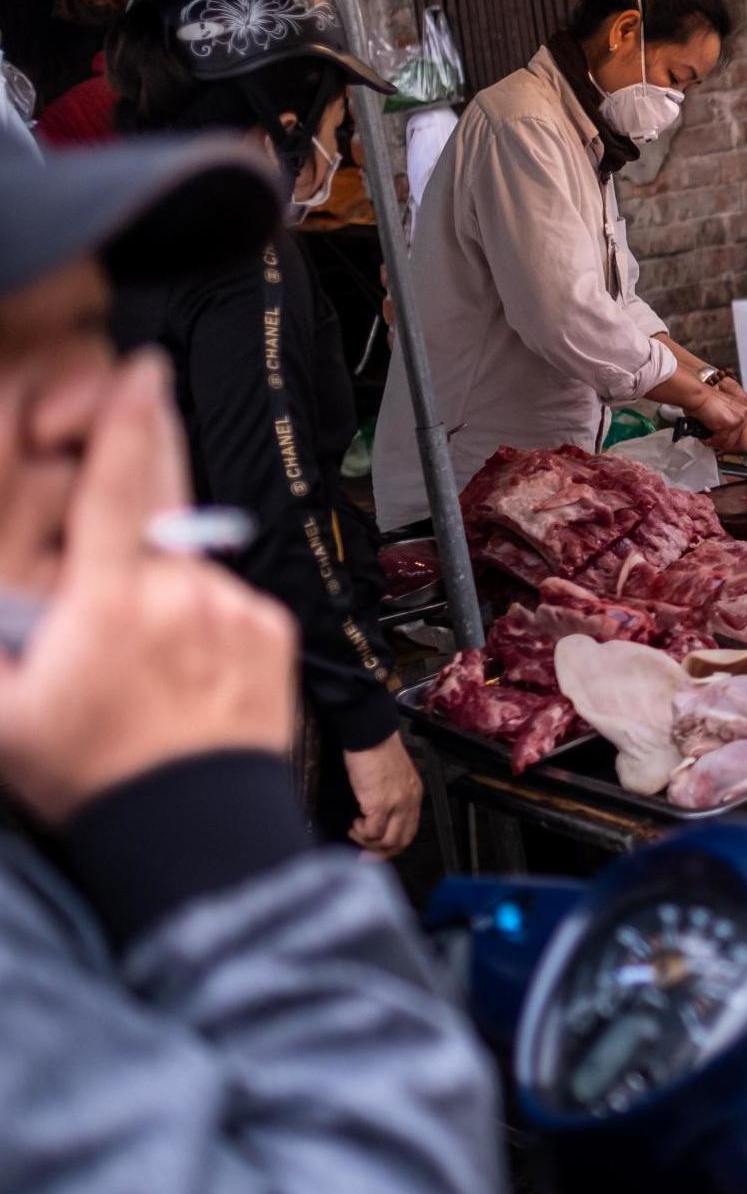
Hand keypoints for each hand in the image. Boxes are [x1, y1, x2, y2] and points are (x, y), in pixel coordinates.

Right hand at [0, 353, 298, 827]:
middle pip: (161, 501)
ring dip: (160, 584)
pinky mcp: (272, 630)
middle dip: (148, 458)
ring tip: (138, 656)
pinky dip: (202, 617)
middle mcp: (180, 589)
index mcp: (111, 598)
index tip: (142, 368)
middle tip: (134, 453)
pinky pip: (228, 601)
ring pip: (188, 566)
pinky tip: (182, 667)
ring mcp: (233, 607)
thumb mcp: (0, 715)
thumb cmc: (92, 772)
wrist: (193, 825)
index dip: (130, 417)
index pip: (120, 483)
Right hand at [343, 733, 422, 857]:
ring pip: (387, 841)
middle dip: (381, 852)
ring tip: (356, 830)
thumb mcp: (393, 777)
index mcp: (414, 795)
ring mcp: (397, 804)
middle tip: (364, 853)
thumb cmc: (377, 752)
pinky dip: (361, 833)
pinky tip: (354, 823)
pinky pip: (372, 832)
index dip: (393, 846)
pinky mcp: (380, 804)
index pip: (410, 831)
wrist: (371, 736)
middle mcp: (409, 802)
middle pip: (401, 841)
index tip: (377, 851)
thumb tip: (379, 817)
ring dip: (368, 843)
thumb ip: (392, 796)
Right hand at [683, 379, 746, 453]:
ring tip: (709, 436)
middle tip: (720, 443)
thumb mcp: (723, 410)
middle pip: (745, 443)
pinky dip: (712, 442)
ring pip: (731, 445)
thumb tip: (725, 436)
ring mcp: (740, 420)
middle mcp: (745, 414)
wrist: (699, 396)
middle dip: (731, 447)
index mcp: (745, 408)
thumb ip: (729, 421)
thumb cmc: (705, 402)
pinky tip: (707, 435)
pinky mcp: (732, 425)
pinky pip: (722, 442)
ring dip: (718, 443)